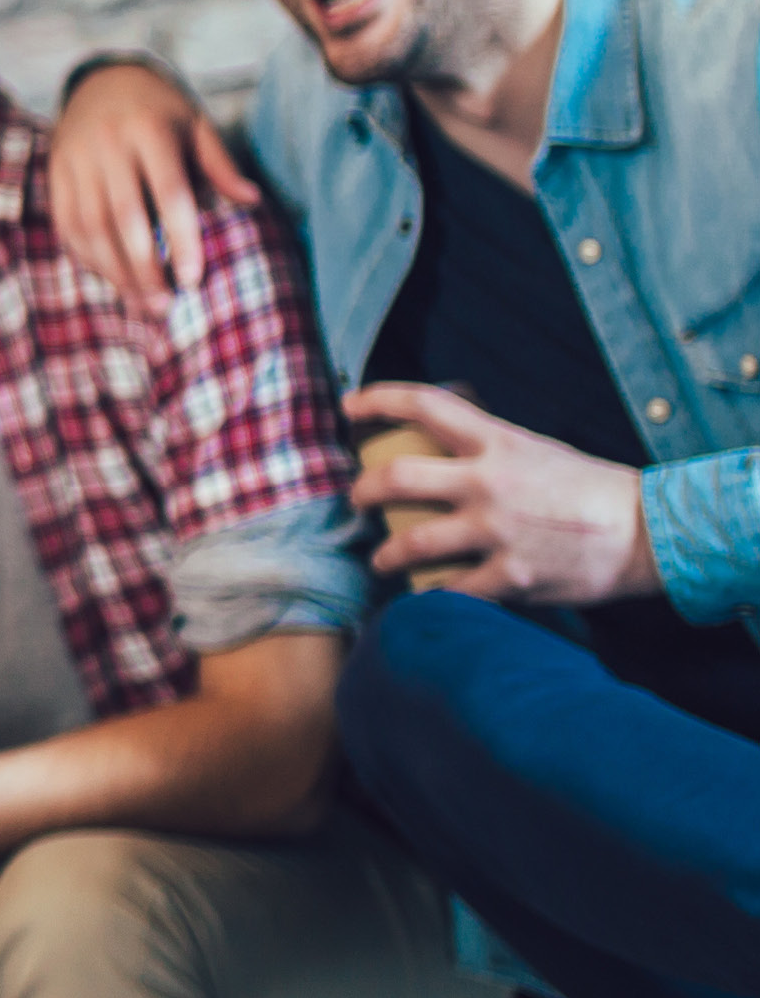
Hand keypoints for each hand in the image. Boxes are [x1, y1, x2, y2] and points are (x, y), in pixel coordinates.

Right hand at [47, 59, 260, 308]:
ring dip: (115, 272)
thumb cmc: (160, 111)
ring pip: (91, 228)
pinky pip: (67, 224)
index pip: (168, 193)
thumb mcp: (196, 126)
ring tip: (142, 304)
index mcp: (149, 131)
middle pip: (124, 218)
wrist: (100, 81)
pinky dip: (88, 258)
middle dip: (145, 268)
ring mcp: (76, 160)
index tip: (192, 279)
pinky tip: (112, 280)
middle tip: (166, 305)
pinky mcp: (56, 174)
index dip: (181, 239)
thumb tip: (252, 201)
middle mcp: (107, 145)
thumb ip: (220, 165)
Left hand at [348, 382, 658, 604]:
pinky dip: (430, 596)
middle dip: (363, 491)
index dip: (379, 399)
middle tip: (355, 500)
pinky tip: (422, 598)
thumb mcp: (539, 451)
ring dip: (386, 554)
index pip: (426, 404)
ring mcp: (496, 532)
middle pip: (397, 478)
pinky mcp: (509, 576)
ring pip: (411, 542)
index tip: (349, 406)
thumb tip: (442, 448)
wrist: (649, 533)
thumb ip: (491, 450)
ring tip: (381, 559)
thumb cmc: (594, 490)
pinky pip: (450, 591)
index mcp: (499, 442)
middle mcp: (489, 483)